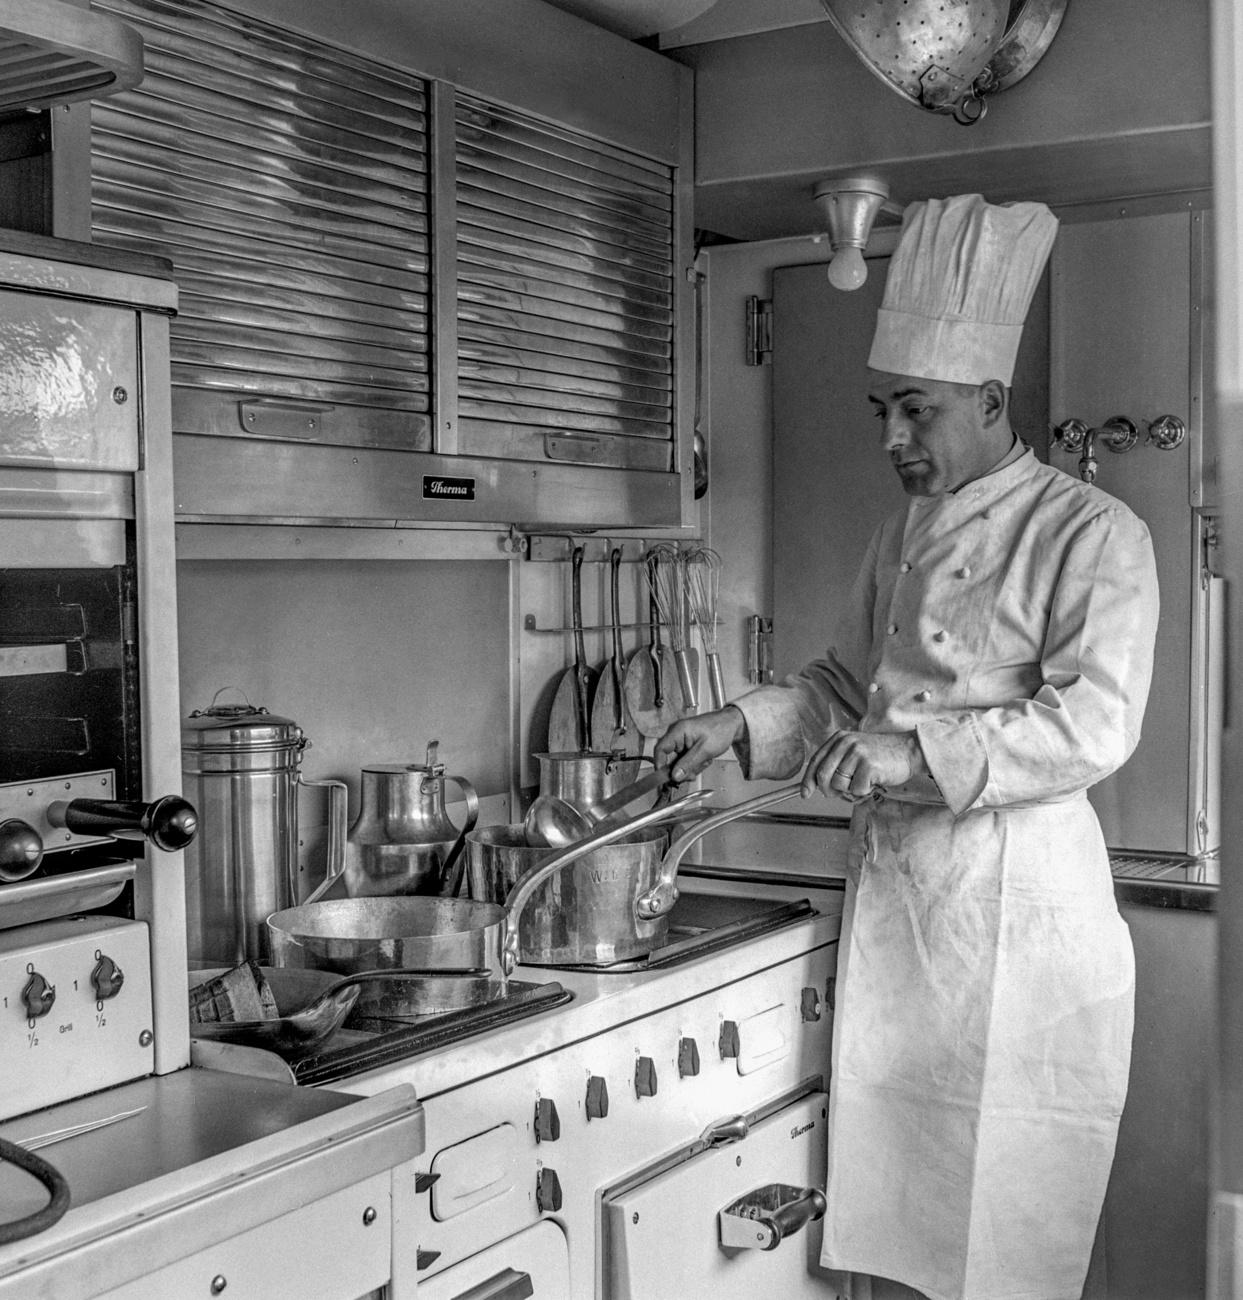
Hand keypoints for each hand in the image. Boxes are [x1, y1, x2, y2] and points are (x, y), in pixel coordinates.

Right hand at [654, 706, 745, 782]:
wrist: (731, 724)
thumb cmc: (720, 729)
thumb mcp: (705, 750)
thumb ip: (688, 764)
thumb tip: (675, 776)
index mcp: (678, 731)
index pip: (660, 749)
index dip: (660, 765)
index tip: (665, 778)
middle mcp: (677, 734)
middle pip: (669, 758)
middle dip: (681, 769)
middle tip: (692, 774)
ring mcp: (681, 740)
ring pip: (678, 762)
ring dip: (690, 767)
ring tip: (703, 762)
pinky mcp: (686, 745)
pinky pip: (684, 760)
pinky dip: (694, 764)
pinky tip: (704, 760)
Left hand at [803, 730, 926, 801]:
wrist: (909, 750)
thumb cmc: (882, 755)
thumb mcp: (855, 751)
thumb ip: (837, 763)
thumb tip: (819, 786)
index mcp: (839, 738)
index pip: (816, 761)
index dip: (808, 780)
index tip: (805, 793)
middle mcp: (846, 743)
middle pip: (823, 775)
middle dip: (828, 790)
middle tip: (840, 793)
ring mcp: (857, 753)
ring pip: (839, 785)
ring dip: (850, 790)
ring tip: (864, 780)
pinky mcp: (869, 766)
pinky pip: (856, 789)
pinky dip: (864, 791)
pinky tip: (874, 780)